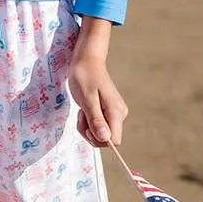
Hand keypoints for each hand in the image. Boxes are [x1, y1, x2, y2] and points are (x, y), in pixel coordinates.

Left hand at [68, 22, 127, 147]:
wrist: (87, 60)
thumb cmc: (85, 76)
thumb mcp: (87, 100)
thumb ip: (96, 120)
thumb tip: (105, 139)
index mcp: (116, 112)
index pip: (114, 141)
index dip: (98, 138)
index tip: (87, 125)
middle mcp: (119, 115)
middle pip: (106, 140)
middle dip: (89, 133)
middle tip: (82, 114)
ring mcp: (114, 114)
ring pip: (101, 134)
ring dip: (87, 127)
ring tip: (83, 109)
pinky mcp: (108, 112)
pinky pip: (98, 127)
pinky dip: (88, 122)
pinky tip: (85, 109)